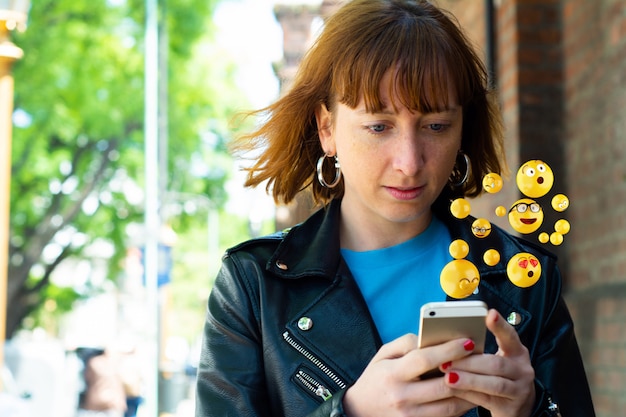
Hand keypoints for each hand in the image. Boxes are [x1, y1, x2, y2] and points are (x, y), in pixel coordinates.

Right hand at [343, 334, 477, 416]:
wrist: (361, 411)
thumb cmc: (376, 378)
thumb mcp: (383, 355)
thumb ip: (405, 343)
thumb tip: (430, 337)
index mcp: (392, 374)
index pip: (424, 359)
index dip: (448, 350)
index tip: (468, 341)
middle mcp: (402, 396)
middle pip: (442, 385)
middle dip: (467, 371)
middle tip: (484, 359)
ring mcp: (411, 415)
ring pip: (450, 405)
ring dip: (470, 392)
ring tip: (483, 377)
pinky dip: (461, 407)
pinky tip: (470, 394)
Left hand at [442, 309, 535, 416]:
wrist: (515, 409)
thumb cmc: (497, 377)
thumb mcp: (495, 362)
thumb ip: (479, 351)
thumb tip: (449, 340)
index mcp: (517, 352)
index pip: (510, 336)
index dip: (500, 326)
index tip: (489, 314)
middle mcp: (523, 370)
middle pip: (496, 363)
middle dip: (469, 361)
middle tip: (446, 359)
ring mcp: (520, 391)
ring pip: (493, 384)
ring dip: (468, 379)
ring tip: (448, 376)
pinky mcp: (512, 409)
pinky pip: (486, 400)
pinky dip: (467, 394)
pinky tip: (453, 390)